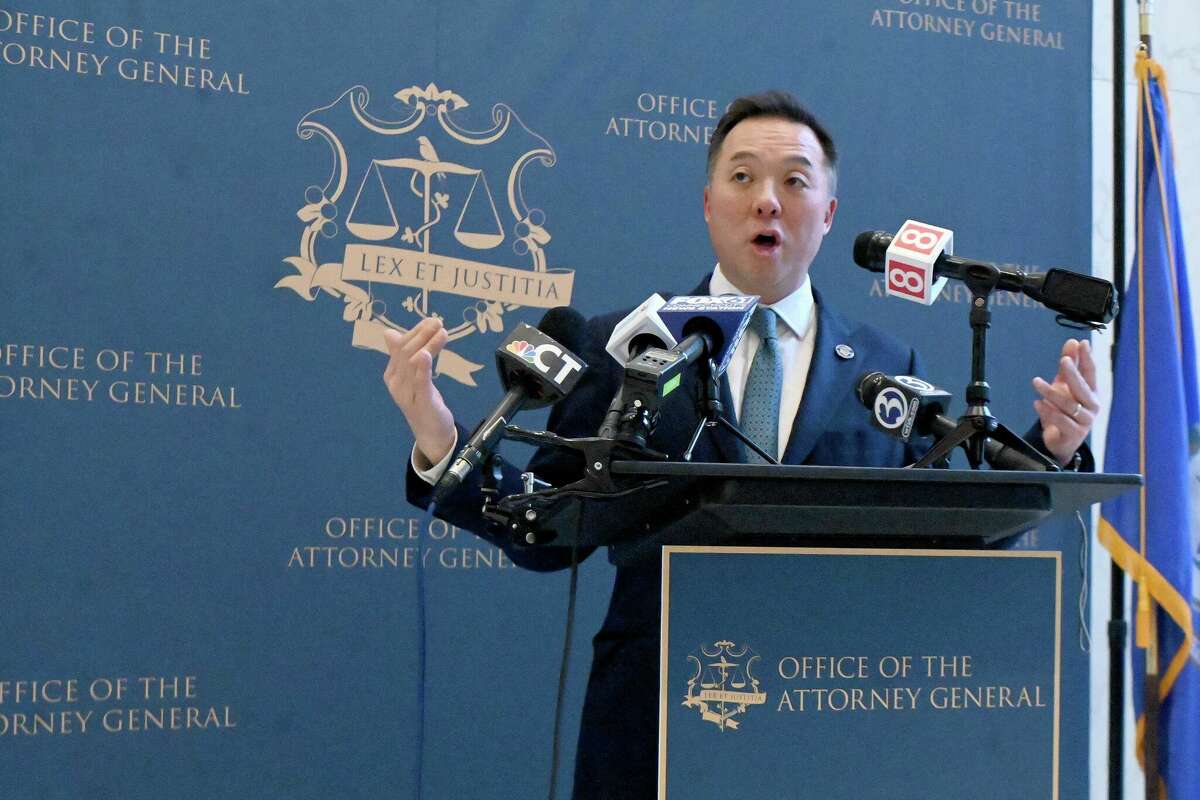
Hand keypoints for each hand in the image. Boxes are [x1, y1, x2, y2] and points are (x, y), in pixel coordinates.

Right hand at [382, 318, 456, 466]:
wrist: (430, 431)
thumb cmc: (421, 400)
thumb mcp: (412, 376)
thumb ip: (402, 355)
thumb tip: (389, 332)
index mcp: (392, 374)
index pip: (401, 347)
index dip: (415, 332)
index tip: (430, 321)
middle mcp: (396, 383)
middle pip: (406, 353)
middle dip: (422, 335)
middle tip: (437, 322)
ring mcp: (407, 394)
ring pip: (413, 364)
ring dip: (428, 345)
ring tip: (441, 331)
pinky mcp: (421, 403)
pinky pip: (420, 383)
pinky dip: (422, 368)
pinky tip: (426, 354)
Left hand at [1031, 338, 1098, 465]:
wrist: (1062, 441)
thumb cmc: (1065, 411)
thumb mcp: (1065, 386)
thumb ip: (1068, 366)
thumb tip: (1073, 342)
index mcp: (1092, 392)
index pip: (1091, 373)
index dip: (1087, 358)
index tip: (1082, 343)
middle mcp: (1092, 405)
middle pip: (1082, 387)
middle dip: (1073, 373)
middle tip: (1064, 360)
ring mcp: (1085, 420)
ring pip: (1068, 404)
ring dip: (1051, 392)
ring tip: (1036, 382)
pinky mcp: (1074, 433)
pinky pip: (1061, 420)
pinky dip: (1048, 411)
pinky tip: (1037, 403)